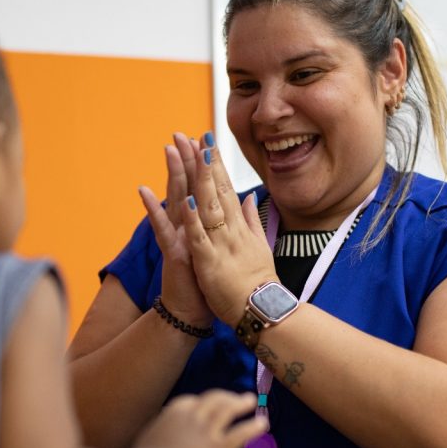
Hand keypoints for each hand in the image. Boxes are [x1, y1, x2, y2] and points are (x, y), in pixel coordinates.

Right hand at [134, 390, 266, 447]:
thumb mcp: (149, 435)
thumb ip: (160, 429)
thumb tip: (160, 429)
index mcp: (175, 411)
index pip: (194, 401)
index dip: (205, 403)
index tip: (211, 406)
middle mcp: (194, 416)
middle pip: (214, 398)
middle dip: (227, 396)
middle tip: (238, 398)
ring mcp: (208, 431)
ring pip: (229, 409)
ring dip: (241, 403)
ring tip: (250, 401)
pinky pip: (241, 432)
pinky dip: (253, 426)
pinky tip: (262, 424)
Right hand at [138, 133, 212, 327]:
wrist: (194, 311)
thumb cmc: (208, 281)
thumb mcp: (220, 247)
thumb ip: (226, 222)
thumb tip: (238, 201)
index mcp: (202, 224)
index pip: (204, 189)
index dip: (204, 165)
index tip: (206, 140)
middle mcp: (187, 226)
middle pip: (187, 187)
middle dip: (186, 160)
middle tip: (181, 134)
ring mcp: (178, 237)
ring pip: (174, 200)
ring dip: (171, 175)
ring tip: (168, 150)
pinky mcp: (172, 253)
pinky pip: (161, 229)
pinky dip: (154, 211)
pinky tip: (145, 192)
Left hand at [181, 139, 278, 325]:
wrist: (261, 311)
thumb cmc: (257, 282)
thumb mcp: (258, 246)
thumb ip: (253, 221)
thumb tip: (250, 198)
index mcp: (240, 226)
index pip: (227, 189)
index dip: (217, 165)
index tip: (209, 142)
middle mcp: (232, 229)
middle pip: (217, 190)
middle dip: (207, 162)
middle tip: (199, 136)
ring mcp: (221, 243)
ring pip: (208, 205)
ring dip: (198, 179)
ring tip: (192, 154)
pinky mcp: (209, 261)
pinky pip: (198, 236)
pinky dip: (192, 217)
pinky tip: (185, 198)